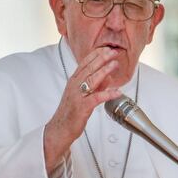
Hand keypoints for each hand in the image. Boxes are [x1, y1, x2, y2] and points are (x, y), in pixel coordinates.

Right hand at [43, 46, 122, 171]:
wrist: (60, 128)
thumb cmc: (71, 112)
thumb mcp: (83, 95)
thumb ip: (96, 85)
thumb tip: (109, 76)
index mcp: (74, 81)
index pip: (85, 63)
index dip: (96, 54)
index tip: (106, 48)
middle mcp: (74, 86)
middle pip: (89, 68)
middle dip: (102, 58)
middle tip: (113, 51)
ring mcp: (78, 96)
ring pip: (92, 80)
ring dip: (104, 70)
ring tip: (115, 64)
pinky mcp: (82, 107)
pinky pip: (96, 98)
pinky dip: (107, 94)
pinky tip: (117, 91)